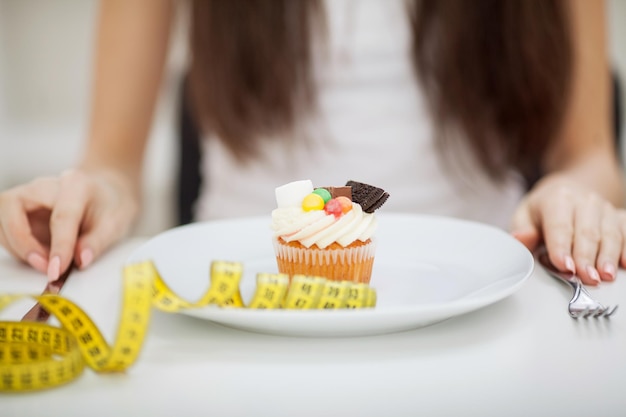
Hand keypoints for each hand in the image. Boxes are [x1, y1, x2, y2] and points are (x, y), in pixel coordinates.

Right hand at [0, 169, 138, 280]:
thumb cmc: (109, 206)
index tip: (57, 269)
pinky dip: (17, 249)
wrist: (105, 196)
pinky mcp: (18, 213)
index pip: (61, 216)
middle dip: (22, 242)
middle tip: (44, 267)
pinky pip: (5, 231)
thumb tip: (81, 260)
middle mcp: (43, 186)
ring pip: (2, 221)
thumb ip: (97, 241)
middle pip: (12, 208)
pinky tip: (39, 258)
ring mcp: (27, 198)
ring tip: (46, 264)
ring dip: (18, 248)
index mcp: (74, 185)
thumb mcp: (116, 223)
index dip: (59, 246)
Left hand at [510, 177, 624, 284]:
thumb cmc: (543, 210)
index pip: (560, 225)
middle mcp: (584, 201)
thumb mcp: (525, 215)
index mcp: (557, 199)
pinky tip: (625, 264)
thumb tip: (521, 239)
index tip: (564, 266)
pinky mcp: (618, 217)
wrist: (567, 191)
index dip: (562, 247)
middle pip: (587, 232)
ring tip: (605, 275)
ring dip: (608, 256)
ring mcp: (604, 208)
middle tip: (585, 278)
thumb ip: (522, 230)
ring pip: (609, 233)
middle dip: (586, 257)